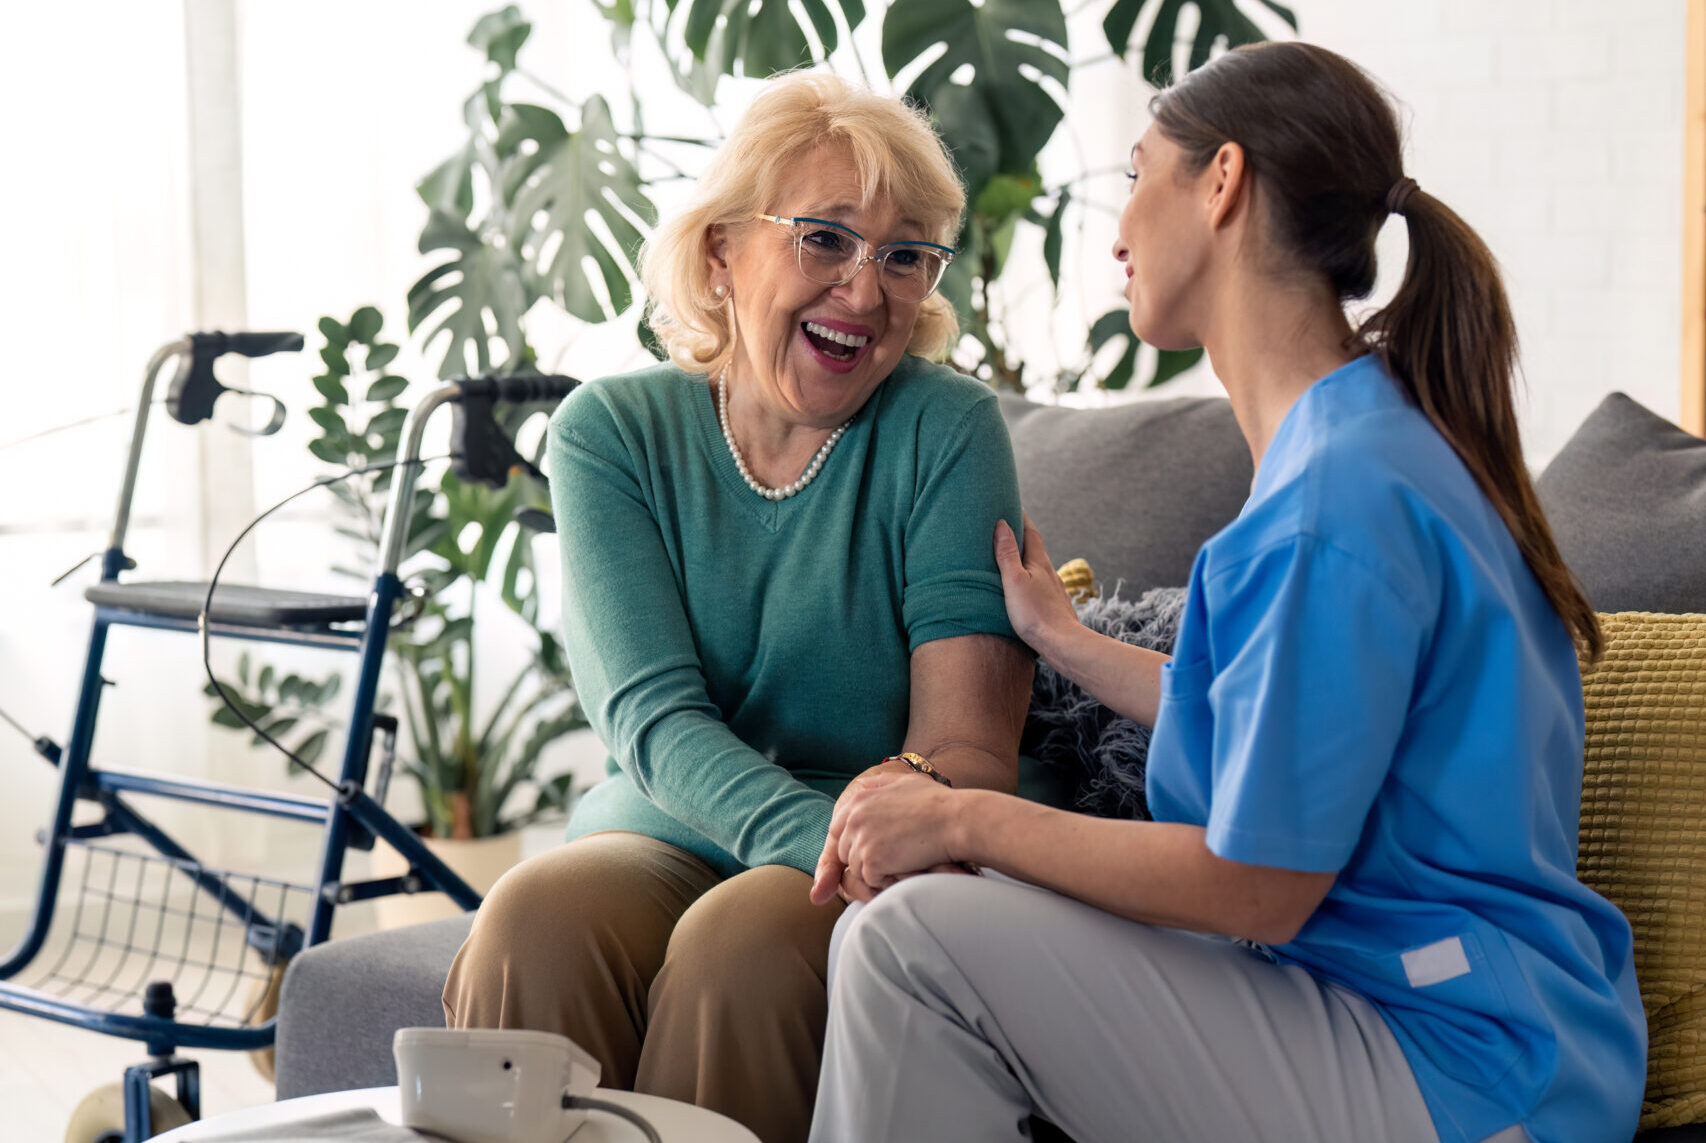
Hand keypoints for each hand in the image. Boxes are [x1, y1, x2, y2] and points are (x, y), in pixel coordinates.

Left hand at [810, 770, 959, 903]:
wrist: (956, 820)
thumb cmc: (937, 802)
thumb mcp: (905, 782)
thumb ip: (879, 784)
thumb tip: (863, 784)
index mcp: (858, 800)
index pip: (838, 829)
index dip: (853, 842)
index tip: (869, 849)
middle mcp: (854, 818)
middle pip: (845, 851)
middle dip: (865, 857)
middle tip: (894, 856)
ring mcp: (861, 840)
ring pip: (857, 868)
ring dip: (877, 870)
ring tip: (904, 860)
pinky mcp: (872, 861)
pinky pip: (871, 881)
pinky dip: (887, 880)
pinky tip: (906, 867)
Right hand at [994, 515, 1080, 656]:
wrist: (1063, 645)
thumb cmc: (1036, 614)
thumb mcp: (1014, 581)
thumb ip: (1007, 554)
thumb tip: (1002, 524)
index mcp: (1039, 562)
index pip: (1030, 532)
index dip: (1020, 517)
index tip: (1010, 504)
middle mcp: (1050, 573)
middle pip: (1035, 548)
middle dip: (1022, 537)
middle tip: (1007, 527)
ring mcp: (1053, 590)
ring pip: (1038, 568)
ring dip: (1025, 560)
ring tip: (1011, 558)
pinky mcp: (1054, 606)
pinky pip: (1039, 585)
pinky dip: (1030, 580)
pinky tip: (1025, 589)